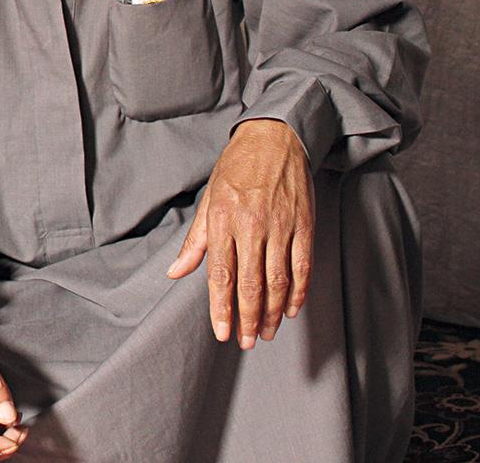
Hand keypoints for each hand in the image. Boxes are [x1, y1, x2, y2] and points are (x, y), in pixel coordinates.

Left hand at [167, 118, 313, 348]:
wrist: (275, 137)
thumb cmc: (236, 168)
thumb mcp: (208, 199)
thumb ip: (195, 241)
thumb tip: (175, 272)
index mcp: (222, 220)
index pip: (221, 274)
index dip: (221, 307)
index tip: (222, 332)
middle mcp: (251, 225)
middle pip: (250, 283)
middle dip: (247, 317)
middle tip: (245, 341)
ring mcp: (280, 225)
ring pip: (278, 280)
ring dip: (271, 311)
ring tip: (265, 333)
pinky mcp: (304, 224)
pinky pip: (303, 265)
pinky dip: (298, 291)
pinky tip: (290, 309)